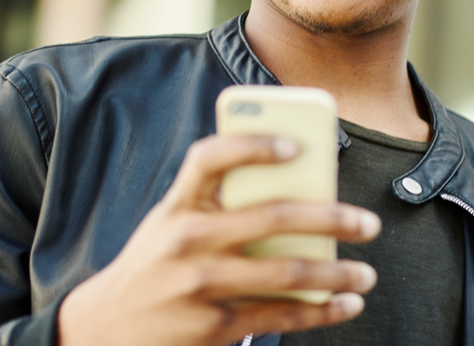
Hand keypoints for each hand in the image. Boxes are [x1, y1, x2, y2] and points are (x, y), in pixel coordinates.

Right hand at [57, 134, 380, 344]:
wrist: (105, 329)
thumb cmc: (156, 266)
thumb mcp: (171, 226)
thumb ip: (219, 206)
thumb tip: (303, 197)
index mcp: (177, 206)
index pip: (211, 158)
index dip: (255, 145)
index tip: (298, 146)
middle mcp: (187, 240)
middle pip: (271, 217)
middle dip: (332, 219)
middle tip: (368, 223)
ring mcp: (201, 285)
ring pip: (287, 272)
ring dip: (337, 273)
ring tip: (366, 273)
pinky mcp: (214, 326)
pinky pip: (280, 315)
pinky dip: (321, 311)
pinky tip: (345, 305)